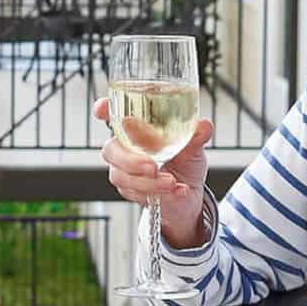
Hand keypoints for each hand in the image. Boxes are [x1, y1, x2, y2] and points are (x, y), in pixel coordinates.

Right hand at [93, 98, 213, 244]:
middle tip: (152, 167)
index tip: (102, 109)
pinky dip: (159, 194)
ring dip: (148, 182)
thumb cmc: (185, 163)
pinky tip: (178, 191)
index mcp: (135, 129)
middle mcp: (125, 148)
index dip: (103, 110)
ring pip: (122, 176)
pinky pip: (136, 194)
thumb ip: (196, 136)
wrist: (189, 196)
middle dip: (130, 160)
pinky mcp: (131, 192)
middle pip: (111, 150)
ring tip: (171, 182)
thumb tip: (204, 125)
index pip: (113, 115)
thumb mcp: (194, 148)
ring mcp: (124, 171)